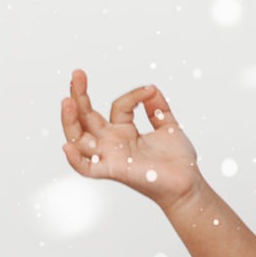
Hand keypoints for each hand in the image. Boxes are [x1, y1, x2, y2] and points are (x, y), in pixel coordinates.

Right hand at [59, 69, 201, 207]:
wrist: (188, 183)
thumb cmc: (178, 160)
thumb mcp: (168, 126)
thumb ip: (158, 108)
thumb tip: (151, 88)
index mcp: (124, 132)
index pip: (118, 107)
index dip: (133, 96)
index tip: (150, 91)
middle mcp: (112, 143)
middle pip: (86, 118)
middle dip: (79, 95)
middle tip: (77, 73)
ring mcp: (111, 156)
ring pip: (79, 139)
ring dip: (70, 121)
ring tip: (67, 100)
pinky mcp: (114, 171)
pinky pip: (88, 169)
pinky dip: (76, 160)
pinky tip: (67, 146)